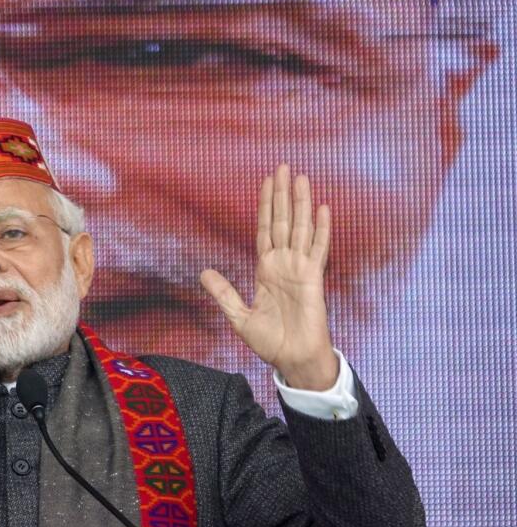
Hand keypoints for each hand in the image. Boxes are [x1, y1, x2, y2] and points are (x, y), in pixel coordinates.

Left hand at [200, 164, 338, 390]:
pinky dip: (321, 228)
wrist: (292, 359)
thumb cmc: (271, 341)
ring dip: (301, 203)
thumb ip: (224, 293)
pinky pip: (318, 248)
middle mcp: (284, 263)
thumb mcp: (238, 316)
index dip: (265, 206)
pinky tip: (322, 208)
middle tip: (283, 166)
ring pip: (301, 228)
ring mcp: (300, 269)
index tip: (266, 182)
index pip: (265, 229)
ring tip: (301, 177)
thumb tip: (204, 272)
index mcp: (266, 269)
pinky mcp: (313, 279)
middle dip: (282, 194)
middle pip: (283, 220)